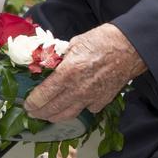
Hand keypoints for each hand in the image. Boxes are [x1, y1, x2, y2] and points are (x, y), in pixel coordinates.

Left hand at [24, 23, 146, 121]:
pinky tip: (74, 104)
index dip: (32, 103)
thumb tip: (50, 63)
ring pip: (68, 115)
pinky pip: (86, 110)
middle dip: (40, 113)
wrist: (130, 48)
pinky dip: (78, 109)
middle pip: (53, 110)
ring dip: (55, 116)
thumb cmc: (103, 40)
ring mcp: (91, 98)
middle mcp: (77, 89)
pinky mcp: (102, 101)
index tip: (27, 104)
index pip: (43, 95)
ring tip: (48, 114)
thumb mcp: (74, 43)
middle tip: (33, 112)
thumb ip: (60, 57)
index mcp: (67, 73)